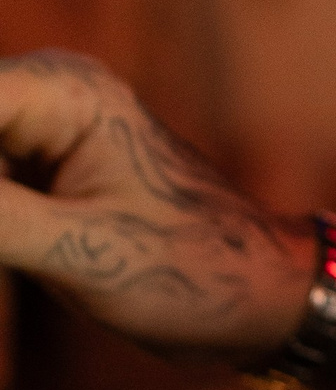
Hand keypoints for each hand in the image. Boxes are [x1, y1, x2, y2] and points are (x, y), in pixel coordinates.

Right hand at [0, 53, 311, 360]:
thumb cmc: (190, 269)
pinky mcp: (37, 177)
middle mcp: (50, 97)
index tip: (0, 222)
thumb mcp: (81, 250)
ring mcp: (40, 135)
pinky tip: (12, 254)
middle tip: (19, 242)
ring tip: (43, 247)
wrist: (255, 297)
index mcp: (66, 92)